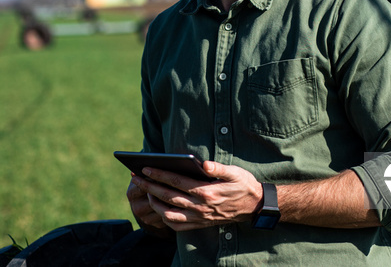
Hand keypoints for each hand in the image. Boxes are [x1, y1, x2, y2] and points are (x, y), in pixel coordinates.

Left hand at [130, 161, 262, 231]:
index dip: (159, 174)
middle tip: (137, 178)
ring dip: (154, 203)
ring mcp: (199, 218)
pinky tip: (159, 208)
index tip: (145, 168)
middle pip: (168, 197)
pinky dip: (164, 218)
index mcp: (207, 191)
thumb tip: (205, 164)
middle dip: (149, 187)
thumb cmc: (243, 185)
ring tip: (146, 192)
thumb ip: (219, 168)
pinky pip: (177, 226)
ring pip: (168, 214)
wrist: (254, 206)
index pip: (176, 181)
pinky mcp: (200, 224)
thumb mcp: (236, 172)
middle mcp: (200, 207)